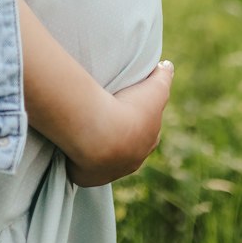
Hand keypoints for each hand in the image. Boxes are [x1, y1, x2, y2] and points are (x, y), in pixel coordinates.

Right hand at [65, 61, 173, 187]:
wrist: (102, 134)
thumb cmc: (128, 109)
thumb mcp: (153, 89)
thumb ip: (163, 77)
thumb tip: (168, 66)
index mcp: (147, 141)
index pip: (148, 131)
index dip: (141, 119)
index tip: (130, 107)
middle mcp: (131, 160)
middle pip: (128, 147)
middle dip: (121, 136)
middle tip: (106, 118)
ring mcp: (109, 171)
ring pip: (106, 160)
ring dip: (99, 147)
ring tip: (86, 130)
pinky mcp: (87, 176)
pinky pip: (83, 169)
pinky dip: (79, 161)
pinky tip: (73, 148)